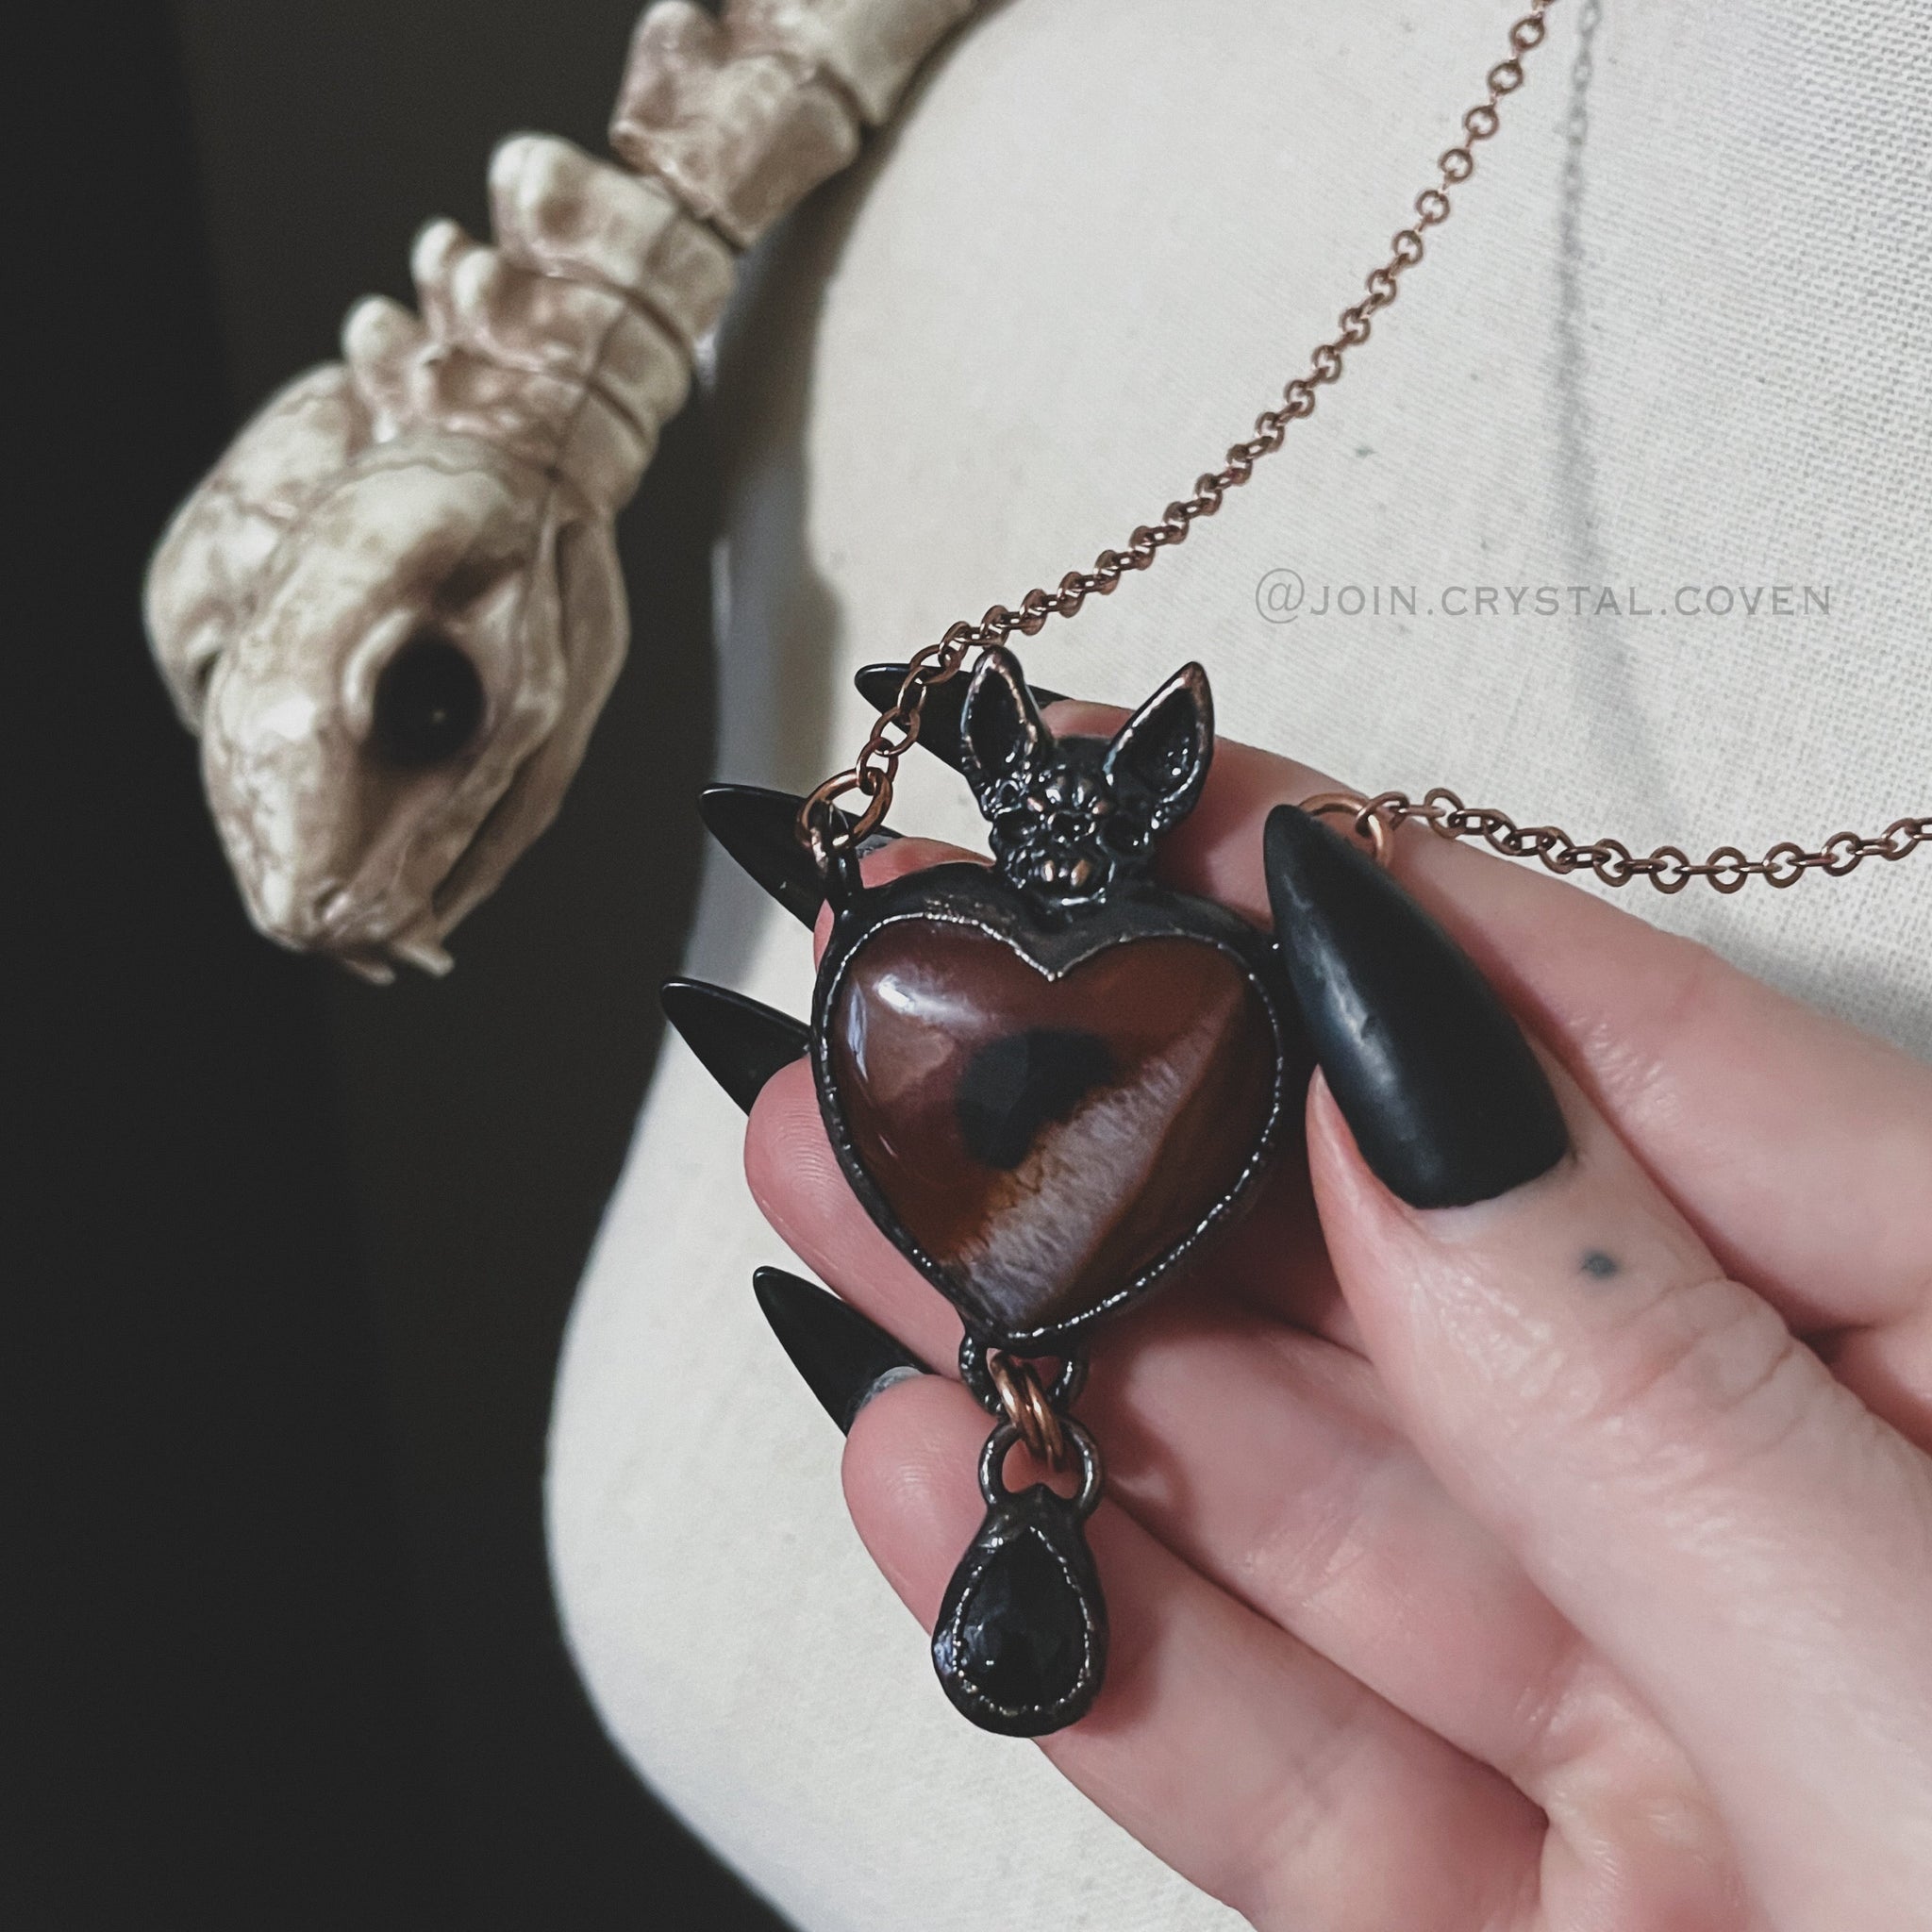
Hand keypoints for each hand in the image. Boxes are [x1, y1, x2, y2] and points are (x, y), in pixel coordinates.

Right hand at [737, 710, 1931, 1931]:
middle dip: (1128, 1123)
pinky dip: (1093, 1614)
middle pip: (1399, 1259)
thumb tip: (1396, 1046)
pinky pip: (1269, 1731)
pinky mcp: (1527, 1911)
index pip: (1608, 1056)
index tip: (1125, 794)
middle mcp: (1808, 1517)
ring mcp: (1655, 1723)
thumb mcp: (1924, 1713)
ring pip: (1297, 1485)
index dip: (1347, 901)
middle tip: (915, 1002)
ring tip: (841, 1188)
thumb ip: (1631, 1377)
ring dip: (1051, 1343)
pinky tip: (942, 1475)